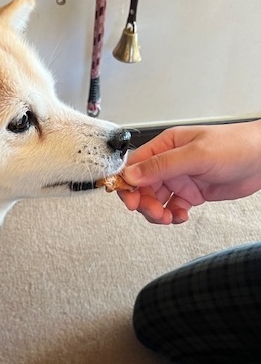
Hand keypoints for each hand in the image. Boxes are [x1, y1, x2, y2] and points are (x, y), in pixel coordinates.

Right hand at [118, 120, 260, 223]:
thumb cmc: (235, 145)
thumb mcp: (195, 154)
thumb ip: (162, 165)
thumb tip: (131, 174)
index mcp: (165, 146)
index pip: (135, 166)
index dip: (128, 184)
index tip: (130, 200)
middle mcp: (168, 163)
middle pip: (142, 187)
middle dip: (144, 203)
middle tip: (154, 212)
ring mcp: (179, 178)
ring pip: (154, 200)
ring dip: (156, 212)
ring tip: (167, 217)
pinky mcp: (190, 193)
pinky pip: (171, 208)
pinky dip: (172, 215)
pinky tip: (181, 216)